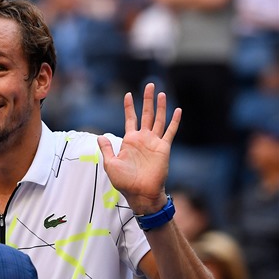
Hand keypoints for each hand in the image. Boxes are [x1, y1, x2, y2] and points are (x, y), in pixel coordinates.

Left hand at [97, 83, 180, 213]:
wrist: (140, 193)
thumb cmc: (124, 181)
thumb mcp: (111, 164)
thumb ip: (106, 149)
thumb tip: (100, 136)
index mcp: (130, 140)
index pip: (130, 119)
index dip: (129, 107)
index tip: (128, 94)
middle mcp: (143, 139)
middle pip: (146, 114)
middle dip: (147, 99)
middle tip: (150, 85)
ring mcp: (154, 142)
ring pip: (158, 119)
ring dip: (160, 106)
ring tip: (161, 92)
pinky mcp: (164, 148)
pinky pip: (170, 131)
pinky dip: (174, 121)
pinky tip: (178, 110)